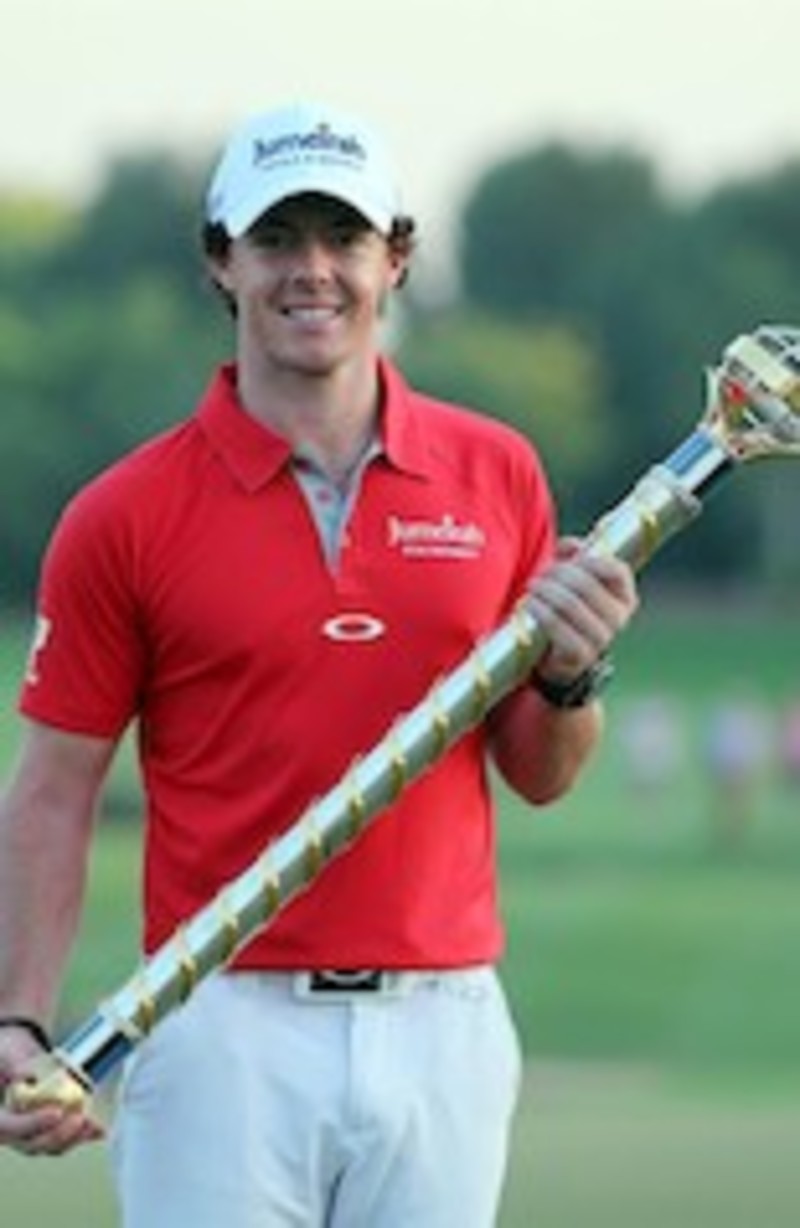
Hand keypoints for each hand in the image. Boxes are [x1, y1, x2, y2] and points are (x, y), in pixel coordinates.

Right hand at [0, 1028, 102, 1155]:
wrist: (13, 1057)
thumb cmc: (5, 1056)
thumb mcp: (5, 1055)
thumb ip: (14, 1065)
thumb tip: (28, 1075)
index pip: (10, 1128)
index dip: (33, 1124)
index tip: (56, 1112)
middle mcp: (11, 1131)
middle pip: (33, 1144)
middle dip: (59, 1135)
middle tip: (78, 1118)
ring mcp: (30, 1133)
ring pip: (51, 1146)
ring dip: (73, 1138)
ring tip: (92, 1124)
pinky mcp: (48, 1129)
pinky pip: (64, 1139)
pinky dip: (81, 1136)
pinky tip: (98, 1130)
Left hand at [525, 537, 638, 681]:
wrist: (558, 655)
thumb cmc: (568, 610)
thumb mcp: (575, 581)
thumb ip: (575, 557)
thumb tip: (572, 545)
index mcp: (624, 598)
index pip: (617, 571)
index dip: (592, 560)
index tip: (570, 558)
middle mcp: (618, 619)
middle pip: (587, 586)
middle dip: (559, 574)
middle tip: (542, 573)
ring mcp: (600, 639)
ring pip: (570, 604)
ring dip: (546, 591)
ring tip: (532, 586)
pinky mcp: (579, 655)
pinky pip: (557, 626)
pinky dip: (540, 611)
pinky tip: (529, 604)